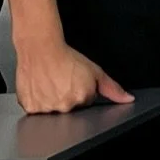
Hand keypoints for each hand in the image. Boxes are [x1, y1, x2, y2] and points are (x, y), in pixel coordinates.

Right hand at [15, 38, 131, 112]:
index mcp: (83, 98)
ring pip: (54, 110)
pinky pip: (37, 110)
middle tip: (62, 81)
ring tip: (51, 83)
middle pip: (71, 108)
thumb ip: (113, 88)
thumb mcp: (95, 71)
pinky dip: (39, 101)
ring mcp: (47, 108)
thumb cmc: (66, 58)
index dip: (82, 90)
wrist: (41, 49)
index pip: (87, 102)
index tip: (75, 81)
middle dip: (69, 97)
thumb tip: (128, 99)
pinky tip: (41, 88)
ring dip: (53, 100)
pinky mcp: (31, 108)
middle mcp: (65, 106)